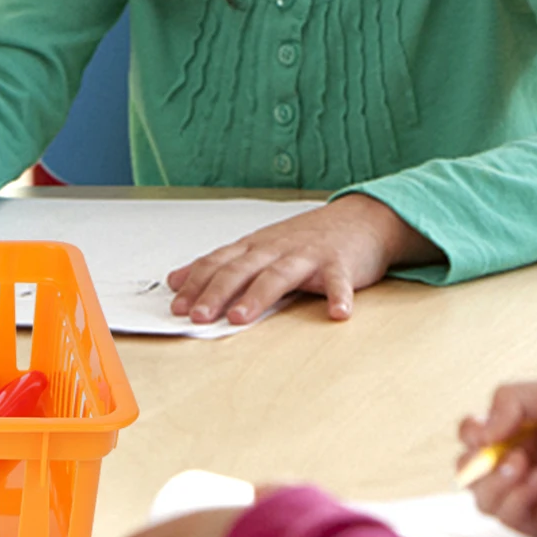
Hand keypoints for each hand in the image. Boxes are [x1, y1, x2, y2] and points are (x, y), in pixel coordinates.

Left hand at [165, 195, 430, 324]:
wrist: (360, 218)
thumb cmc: (306, 238)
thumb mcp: (259, 247)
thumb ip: (221, 265)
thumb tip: (177, 280)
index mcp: (255, 247)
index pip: (218, 263)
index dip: (196, 283)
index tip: (176, 306)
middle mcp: (276, 249)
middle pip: (241, 270)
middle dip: (216, 293)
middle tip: (198, 317)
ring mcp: (308, 255)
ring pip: (279, 275)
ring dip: (259, 296)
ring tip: (241, 318)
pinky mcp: (340, 264)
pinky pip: (339, 282)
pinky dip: (339, 297)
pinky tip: (338, 313)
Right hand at [456, 378, 536, 536]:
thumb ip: (507, 400)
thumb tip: (482, 435)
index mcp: (513, 434)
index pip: (471, 437)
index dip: (469, 434)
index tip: (483, 432)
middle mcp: (514, 465)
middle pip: (468, 473)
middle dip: (475, 464)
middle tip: (507, 452)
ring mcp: (525, 496)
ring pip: (483, 500)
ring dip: (497, 480)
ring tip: (527, 463)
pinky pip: (508, 517)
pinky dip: (517, 496)